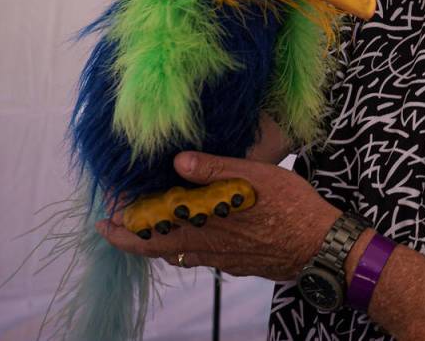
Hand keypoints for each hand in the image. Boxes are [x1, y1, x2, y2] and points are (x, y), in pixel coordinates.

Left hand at [97, 151, 339, 278]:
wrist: (318, 244)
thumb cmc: (290, 206)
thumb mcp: (254, 177)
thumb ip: (215, 169)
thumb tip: (177, 160)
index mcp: (204, 221)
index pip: (150, 226)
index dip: (124, 222)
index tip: (106, 213)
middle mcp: (205, 244)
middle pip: (154, 246)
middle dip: (128, 237)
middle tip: (109, 227)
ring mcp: (220, 258)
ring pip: (175, 253)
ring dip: (153, 242)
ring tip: (142, 230)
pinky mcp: (235, 263)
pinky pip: (196, 258)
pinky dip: (180, 248)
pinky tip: (188, 239)